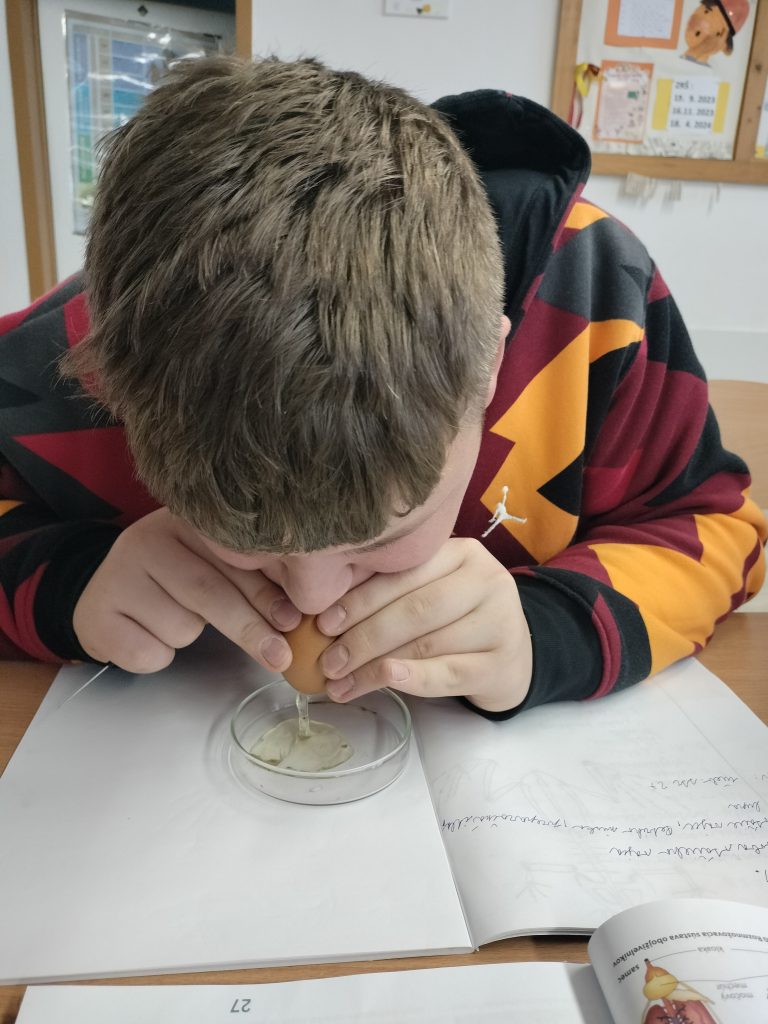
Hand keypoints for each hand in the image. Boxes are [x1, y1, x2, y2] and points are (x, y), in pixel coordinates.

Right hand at [73, 508, 300, 672]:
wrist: (105, 595)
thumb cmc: (173, 581)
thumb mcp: (212, 567)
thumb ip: (249, 581)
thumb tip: (292, 617)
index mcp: (183, 521)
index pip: (231, 558)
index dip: (265, 593)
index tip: (293, 620)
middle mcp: (145, 541)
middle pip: (207, 592)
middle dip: (250, 628)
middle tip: (280, 655)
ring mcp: (116, 577)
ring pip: (180, 628)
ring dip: (192, 637)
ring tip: (178, 618)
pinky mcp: (98, 616)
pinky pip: (149, 652)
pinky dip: (160, 655)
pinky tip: (150, 633)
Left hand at [316, 538, 532, 713]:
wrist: (513, 654)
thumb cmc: (458, 618)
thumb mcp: (432, 589)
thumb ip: (391, 589)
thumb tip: (324, 607)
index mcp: (462, 553)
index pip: (404, 573)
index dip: (359, 599)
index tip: (323, 622)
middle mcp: (486, 580)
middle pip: (414, 609)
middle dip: (363, 637)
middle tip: (328, 661)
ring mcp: (499, 622)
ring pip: (426, 644)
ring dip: (375, 667)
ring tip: (340, 682)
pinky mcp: (501, 663)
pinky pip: (449, 672)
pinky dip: (413, 678)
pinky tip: (384, 681)